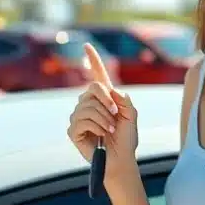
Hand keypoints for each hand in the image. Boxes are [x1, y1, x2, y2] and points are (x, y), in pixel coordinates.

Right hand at [67, 43, 138, 167]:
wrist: (121, 158)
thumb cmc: (127, 138)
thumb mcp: (131, 115)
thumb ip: (124, 99)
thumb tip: (110, 91)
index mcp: (103, 98)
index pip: (97, 76)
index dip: (93, 60)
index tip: (87, 45)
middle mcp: (88, 103)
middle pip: (93, 89)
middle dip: (108, 102)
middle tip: (116, 116)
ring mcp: (78, 116)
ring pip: (88, 106)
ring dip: (104, 119)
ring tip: (110, 130)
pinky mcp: (73, 130)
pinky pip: (82, 120)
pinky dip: (96, 127)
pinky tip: (101, 135)